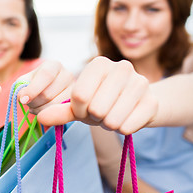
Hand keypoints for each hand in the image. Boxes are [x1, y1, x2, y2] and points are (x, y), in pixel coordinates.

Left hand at [17, 60, 73, 113]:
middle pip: (47, 94)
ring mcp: (73, 91)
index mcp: (54, 65)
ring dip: (39, 111)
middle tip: (27, 103)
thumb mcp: (26, 81)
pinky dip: (47, 116)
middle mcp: (67, 75)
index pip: (46, 75)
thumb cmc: (35, 84)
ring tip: (35, 107)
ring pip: (53, 106)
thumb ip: (21, 87)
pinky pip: (59, 115)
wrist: (47, 91)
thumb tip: (22, 97)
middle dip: (33, 102)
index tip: (23, 100)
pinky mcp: (75, 105)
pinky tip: (43, 112)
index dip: (33, 89)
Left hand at [37, 57, 157, 134]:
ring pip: (111, 120)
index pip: (79, 95)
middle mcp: (122, 67)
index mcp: (99, 63)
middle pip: (95, 109)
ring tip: (113, 114)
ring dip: (109, 124)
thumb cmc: (103, 101)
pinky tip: (127, 118)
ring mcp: (140, 83)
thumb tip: (40, 117)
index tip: (83, 110)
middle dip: (95, 118)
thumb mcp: (79, 105)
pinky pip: (128, 127)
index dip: (77, 110)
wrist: (138, 103)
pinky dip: (123, 129)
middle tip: (102, 112)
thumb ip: (59, 110)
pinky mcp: (152, 101)